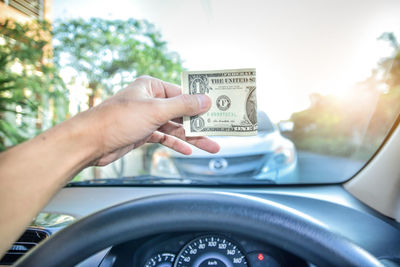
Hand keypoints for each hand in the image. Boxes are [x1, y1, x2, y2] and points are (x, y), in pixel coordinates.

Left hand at [87, 76, 219, 165]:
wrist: (89, 142)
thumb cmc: (117, 120)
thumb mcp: (155, 110)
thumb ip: (182, 106)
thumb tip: (205, 100)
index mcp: (152, 87)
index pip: (183, 93)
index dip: (201, 102)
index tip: (218, 109)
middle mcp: (150, 100)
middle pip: (181, 111)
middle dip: (199, 123)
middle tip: (218, 130)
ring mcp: (146, 118)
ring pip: (175, 127)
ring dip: (191, 137)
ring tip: (211, 145)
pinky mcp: (142, 133)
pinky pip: (164, 137)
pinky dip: (176, 143)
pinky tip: (188, 150)